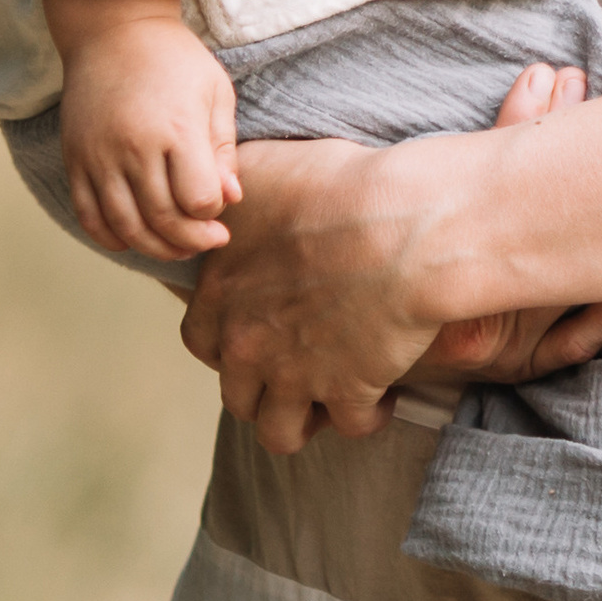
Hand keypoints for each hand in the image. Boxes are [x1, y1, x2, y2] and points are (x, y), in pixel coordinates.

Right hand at [43, 0, 241, 257]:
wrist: (112, 29)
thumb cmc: (173, 58)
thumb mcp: (214, 91)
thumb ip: (223, 149)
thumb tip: (231, 199)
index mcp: (176, 127)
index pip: (199, 199)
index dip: (214, 211)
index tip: (220, 204)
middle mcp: (134, 146)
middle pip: (163, 220)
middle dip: (192, 240)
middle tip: (210, 239)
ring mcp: (99, 155)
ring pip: (126, 227)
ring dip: (156, 248)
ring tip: (178, 245)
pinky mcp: (76, 159)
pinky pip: (89, 216)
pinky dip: (111, 238)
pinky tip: (134, 238)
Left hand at [180, 59, 601, 452]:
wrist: (400, 224)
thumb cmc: (337, 185)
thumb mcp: (263, 168)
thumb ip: (232, 194)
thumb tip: (221, 195)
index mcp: (222, 292)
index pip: (200, 339)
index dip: (227, 338)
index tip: (256, 328)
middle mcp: (247, 343)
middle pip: (237, 392)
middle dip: (262, 384)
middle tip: (296, 364)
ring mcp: (294, 376)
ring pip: (280, 432)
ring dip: (302, 417)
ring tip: (328, 394)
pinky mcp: (347, 394)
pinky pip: (352, 425)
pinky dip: (368, 413)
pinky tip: (384, 391)